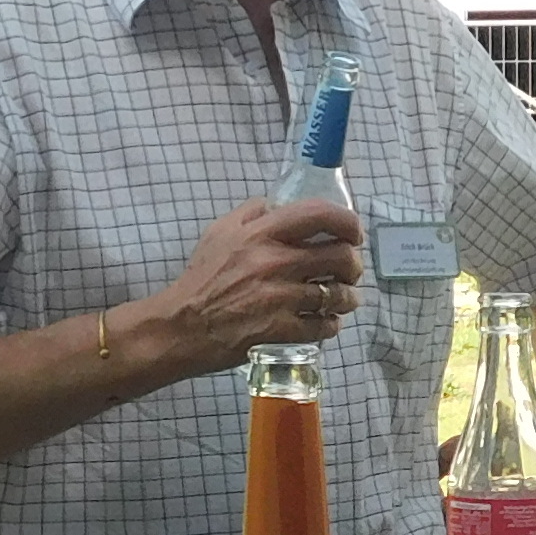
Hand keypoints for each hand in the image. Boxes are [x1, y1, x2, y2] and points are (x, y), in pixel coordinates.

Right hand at [154, 200, 371, 369]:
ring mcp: (281, 299)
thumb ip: (250, 213)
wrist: (181, 326)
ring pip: (338, 295)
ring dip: (348, 296)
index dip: (348, 222)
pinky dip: (331, 324)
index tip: (353, 233)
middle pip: (340, 256)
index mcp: (262, 233)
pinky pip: (324, 326)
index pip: (320, 215)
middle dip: (354, 264)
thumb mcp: (218, 233)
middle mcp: (276, 263)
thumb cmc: (200, 279)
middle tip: (350, 270)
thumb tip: (277, 203)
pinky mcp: (282, 331)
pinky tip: (326, 321)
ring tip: (344, 298)